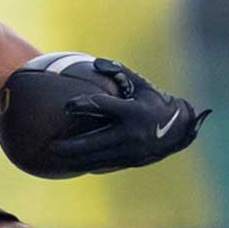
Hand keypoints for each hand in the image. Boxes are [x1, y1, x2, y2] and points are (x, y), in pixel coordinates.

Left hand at [51, 59, 209, 171]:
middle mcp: (130, 133)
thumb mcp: (141, 84)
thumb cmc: (155, 102)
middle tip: (50, 145)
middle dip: (70, 146)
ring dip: (74, 160)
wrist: (178, 130)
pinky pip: (102, 165)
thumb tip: (95, 62)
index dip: (82, 105)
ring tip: (54, 158)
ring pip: (95, 158)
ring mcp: (129, 151)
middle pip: (93, 142)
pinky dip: (85, 165)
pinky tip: (71, 164)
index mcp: (132, 112)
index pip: (102, 106)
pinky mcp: (129, 161)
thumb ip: (119, 72)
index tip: (66, 106)